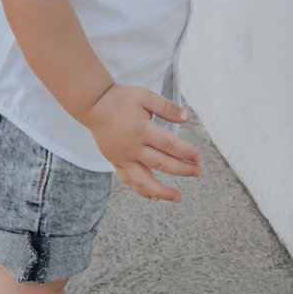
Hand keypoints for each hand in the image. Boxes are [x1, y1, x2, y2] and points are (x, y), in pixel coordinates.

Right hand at [84, 83, 202, 202]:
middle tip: (198, 173)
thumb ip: (166, 107)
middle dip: (182, 170)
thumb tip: (186, 117)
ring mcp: (123, 157)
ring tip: (178, 197)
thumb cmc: (120, 98)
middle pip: (161, 163)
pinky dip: (142, 190)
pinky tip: (154, 197)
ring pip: (143, 180)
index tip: (199, 157)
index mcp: (142, 130)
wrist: (93, 105)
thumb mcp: (145, 96)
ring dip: (162, 191)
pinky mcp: (116, 162)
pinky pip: (129, 181)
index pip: (169, 145)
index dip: (186, 152)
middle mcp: (133, 147)